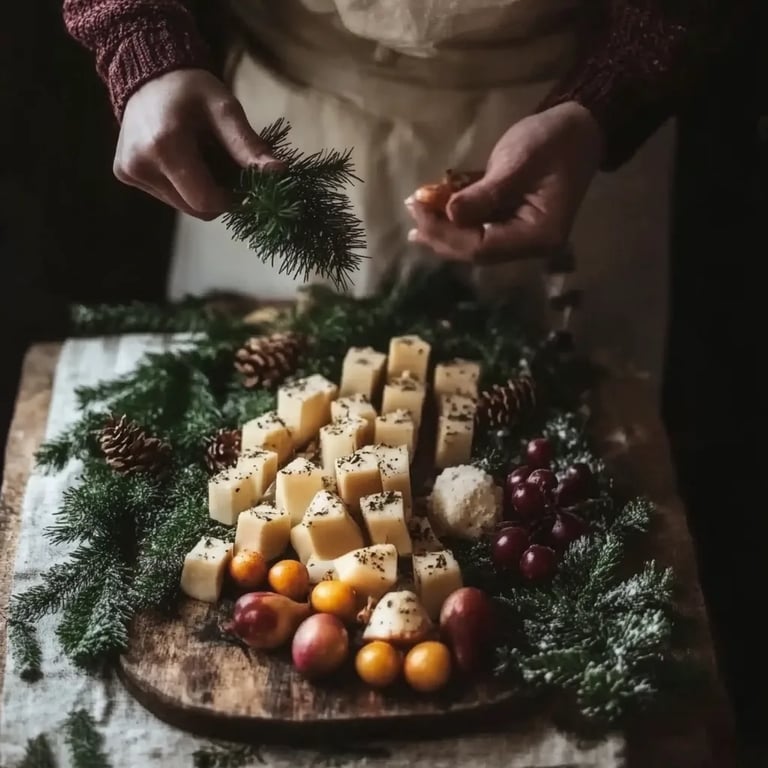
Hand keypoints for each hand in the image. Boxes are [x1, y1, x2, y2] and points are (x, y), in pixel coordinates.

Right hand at [114, 69, 282, 219]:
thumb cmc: (191, 90)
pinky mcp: (124, 174)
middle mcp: (140, 164)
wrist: (148, 73)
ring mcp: (129, 172)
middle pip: (195, 208)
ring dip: (200, 192)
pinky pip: (167, 196)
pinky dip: (183, 186)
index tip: (242, 183)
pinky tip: (183, 161)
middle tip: (224, 168)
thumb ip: (248, 145)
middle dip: (218, 196)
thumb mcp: (225, 110)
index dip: (231, 199)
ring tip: (202, 160)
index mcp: (164, 146)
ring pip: (182, 206)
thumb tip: (279, 173)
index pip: (206, 201)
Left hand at [405, 102, 602, 262]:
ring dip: (444, 231)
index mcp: (538, 235)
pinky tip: (433, 215)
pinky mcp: (514, 224)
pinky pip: (480, 230)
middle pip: (477, 251)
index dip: (447, 234)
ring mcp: (522, 237)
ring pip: (475, 243)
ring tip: (416, 219)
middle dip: (442, 235)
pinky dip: (456, 223)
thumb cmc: (554, 141)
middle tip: (412, 214)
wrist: (579, 128)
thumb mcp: (518, 162)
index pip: (483, 247)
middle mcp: (531, 245)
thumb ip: (485, 193)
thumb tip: (450, 214)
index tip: (419, 212)